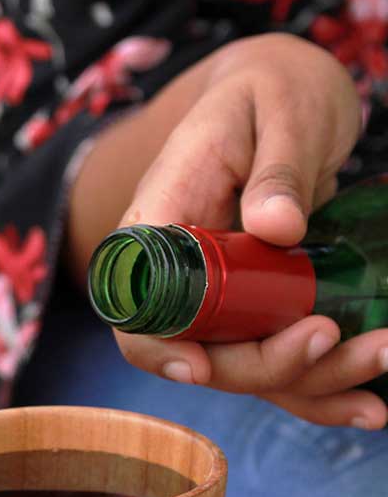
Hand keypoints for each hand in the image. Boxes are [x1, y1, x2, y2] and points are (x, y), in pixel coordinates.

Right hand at [112, 34, 385, 428]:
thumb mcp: (273, 107)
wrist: (284, 96)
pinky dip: (323, 390)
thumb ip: (273, 165)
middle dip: (265, 364)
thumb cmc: (269, 90)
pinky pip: (283, 363)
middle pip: (200, 351)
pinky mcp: (262, 309)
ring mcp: (223, 299)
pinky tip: (371, 406)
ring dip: (313, 381)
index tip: (201, 365)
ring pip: (249, 368)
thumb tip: (276, 227)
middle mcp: (182, 275)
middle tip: (333, 335)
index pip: (135, 306)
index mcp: (158, 225)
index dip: (157, 346)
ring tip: (384, 352)